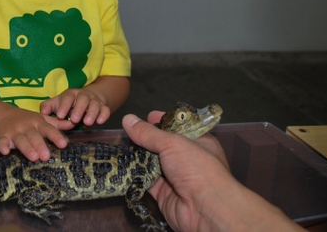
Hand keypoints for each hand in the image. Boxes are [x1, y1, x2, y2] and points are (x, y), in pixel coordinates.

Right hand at [0, 105, 71, 161]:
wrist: (2, 114)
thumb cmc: (26, 120)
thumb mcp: (41, 119)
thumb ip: (56, 124)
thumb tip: (73, 124)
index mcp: (38, 123)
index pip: (49, 129)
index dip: (56, 137)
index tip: (64, 144)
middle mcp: (27, 126)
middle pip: (34, 136)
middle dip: (41, 145)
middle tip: (47, 156)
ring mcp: (14, 131)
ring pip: (21, 140)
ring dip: (26, 148)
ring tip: (33, 157)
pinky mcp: (3, 136)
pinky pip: (2, 141)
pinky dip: (3, 146)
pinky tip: (5, 152)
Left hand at [40, 86, 110, 126]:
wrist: (88, 98)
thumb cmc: (69, 103)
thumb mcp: (58, 103)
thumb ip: (48, 107)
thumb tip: (42, 112)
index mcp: (71, 94)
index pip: (68, 97)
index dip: (64, 106)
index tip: (60, 116)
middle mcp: (84, 96)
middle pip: (83, 99)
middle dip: (79, 109)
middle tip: (74, 120)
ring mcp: (94, 101)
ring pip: (95, 104)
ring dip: (92, 113)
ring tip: (87, 123)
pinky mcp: (103, 107)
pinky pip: (106, 110)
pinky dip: (104, 115)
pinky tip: (100, 122)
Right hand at [123, 111, 300, 231]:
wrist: (205, 209)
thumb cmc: (197, 167)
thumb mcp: (173, 143)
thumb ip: (148, 133)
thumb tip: (128, 120)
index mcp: (198, 142)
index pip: (179, 128)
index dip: (163, 121)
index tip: (146, 116)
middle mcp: (187, 159)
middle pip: (162, 145)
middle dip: (146, 139)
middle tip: (127, 131)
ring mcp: (175, 177)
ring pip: (152, 163)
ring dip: (138, 156)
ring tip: (120, 145)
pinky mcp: (163, 194)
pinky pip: (146, 181)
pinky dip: (135, 174)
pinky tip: (121, 164)